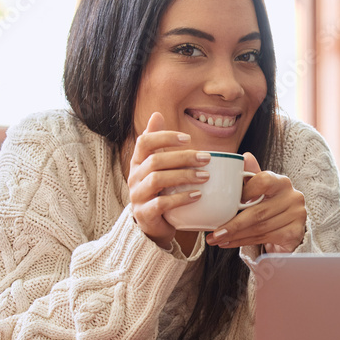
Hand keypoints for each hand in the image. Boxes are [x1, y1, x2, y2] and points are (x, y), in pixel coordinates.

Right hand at [127, 112, 207, 248]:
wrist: (152, 225)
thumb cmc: (159, 191)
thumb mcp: (158, 166)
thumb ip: (158, 144)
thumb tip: (156, 114)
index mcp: (137, 162)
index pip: (144, 142)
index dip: (165, 137)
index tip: (188, 138)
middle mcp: (134, 177)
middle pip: (155, 161)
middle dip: (183, 157)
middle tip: (206, 158)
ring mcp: (138, 196)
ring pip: (157, 180)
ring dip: (184, 176)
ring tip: (205, 176)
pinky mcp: (145, 214)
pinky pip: (161, 204)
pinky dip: (181, 198)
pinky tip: (198, 195)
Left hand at [205, 151, 306, 252]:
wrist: (288, 229)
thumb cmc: (269, 207)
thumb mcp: (259, 190)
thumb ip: (250, 176)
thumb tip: (244, 157)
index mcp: (282, 182)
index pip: (263, 181)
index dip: (244, 192)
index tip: (225, 203)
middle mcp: (293, 197)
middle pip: (258, 212)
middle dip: (232, 224)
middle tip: (213, 233)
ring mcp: (297, 216)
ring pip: (259, 228)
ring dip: (235, 236)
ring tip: (217, 239)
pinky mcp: (295, 234)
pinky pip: (265, 239)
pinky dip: (244, 242)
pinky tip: (230, 244)